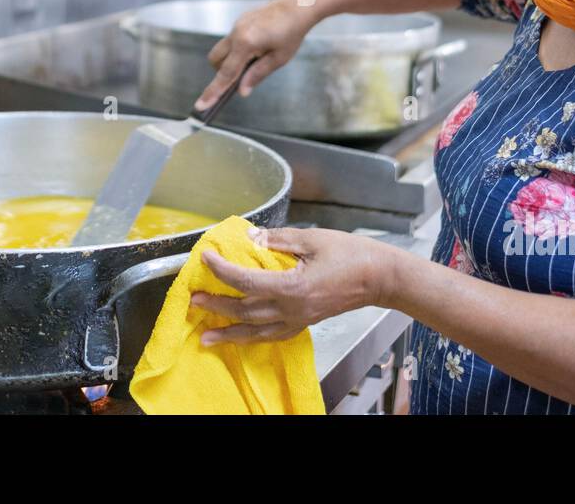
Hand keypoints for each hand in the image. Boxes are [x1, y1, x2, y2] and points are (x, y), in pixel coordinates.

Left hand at [191, 226, 394, 344]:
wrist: (380, 277)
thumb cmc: (352, 254)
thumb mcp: (312, 238)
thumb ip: (277, 240)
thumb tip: (250, 238)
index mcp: (292, 287)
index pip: (245, 282)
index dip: (222, 270)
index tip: (206, 257)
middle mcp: (292, 309)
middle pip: (245, 311)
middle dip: (216, 305)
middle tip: (194, 298)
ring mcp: (299, 320)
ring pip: (256, 332)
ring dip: (229, 333)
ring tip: (206, 335)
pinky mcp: (305, 322)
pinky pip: (273, 335)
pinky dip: (253, 337)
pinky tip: (242, 337)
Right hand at [193, 0, 320, 110]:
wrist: (297, 6)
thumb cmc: (291, 32)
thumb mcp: (278, 59)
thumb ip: (257, 75)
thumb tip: (242, 91)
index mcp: (245, 44)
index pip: (226, 74)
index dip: (213, 92)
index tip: (201, 105)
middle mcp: (236, 33)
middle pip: (215, 60)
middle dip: (222, 73)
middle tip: (241, 78)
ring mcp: (236, 25)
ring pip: (222, 49)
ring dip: (230, 60)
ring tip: (255, 59)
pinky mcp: (240, 21)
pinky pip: (231, 40)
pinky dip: (238, 49)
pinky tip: (259, 46)